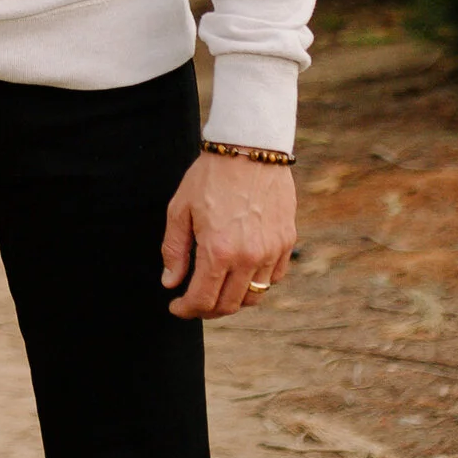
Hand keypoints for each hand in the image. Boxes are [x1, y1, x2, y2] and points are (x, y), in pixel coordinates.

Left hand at [161, 152, 294, 319]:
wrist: (250, 148)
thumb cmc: (211, 176)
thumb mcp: (180, 209)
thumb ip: (174, 250)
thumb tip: (170, 282)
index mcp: (218, 251)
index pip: (202, 300)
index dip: (186, 310)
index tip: (177, 307)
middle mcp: (248, 257)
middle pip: (229, 305)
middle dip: (207, 309)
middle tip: (194, 300)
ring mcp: (271, 251)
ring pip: (254, 296)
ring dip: (233, 300)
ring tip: (218, 288)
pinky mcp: (286, 242)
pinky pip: (273, 278)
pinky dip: (256, 282)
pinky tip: (241, 271)